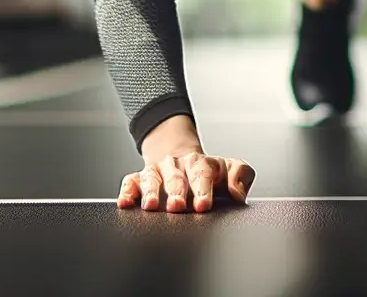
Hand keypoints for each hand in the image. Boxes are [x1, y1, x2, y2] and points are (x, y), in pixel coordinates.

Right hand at [118, 149, 255, 213]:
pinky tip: (125, 202)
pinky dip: (127, 191)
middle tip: (177, 206)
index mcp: (201, 163)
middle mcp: (177, 165)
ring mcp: (157, 171)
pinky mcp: (139, 178)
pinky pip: (130, 182)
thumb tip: (238, 193)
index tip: (203, 205)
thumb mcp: (230, 169)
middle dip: (176, 191)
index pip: (202, 173)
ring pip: (151, 178)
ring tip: (151, 206)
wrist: (183, 160)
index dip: (203, 189)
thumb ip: (241, 176)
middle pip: (176, 176)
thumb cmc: (209, 173)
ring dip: (150, 191)